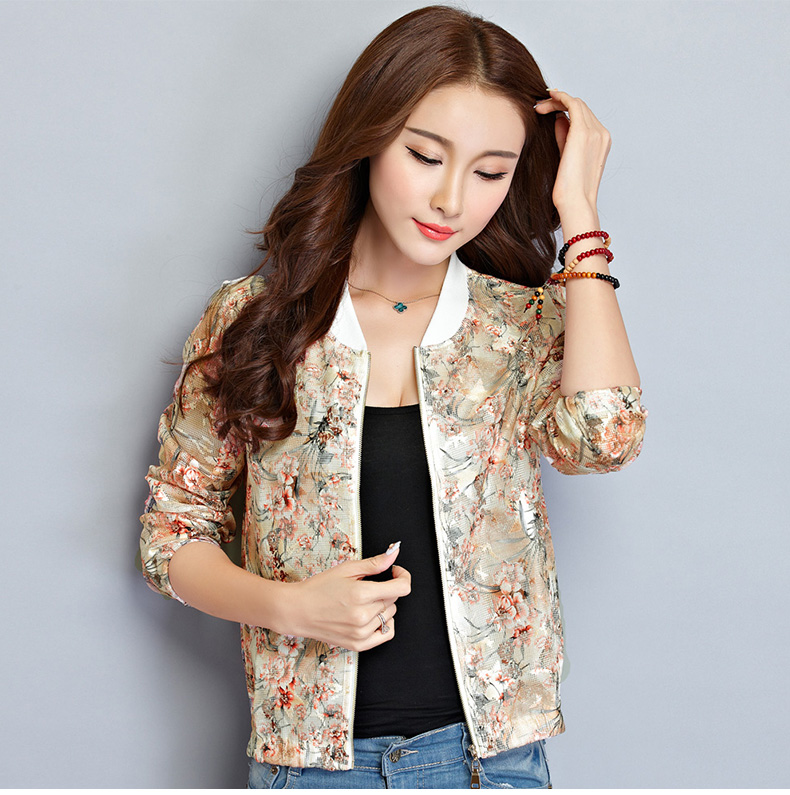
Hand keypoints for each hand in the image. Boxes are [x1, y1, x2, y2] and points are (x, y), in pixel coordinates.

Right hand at [284, 545, 410, 650]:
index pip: (401, 587)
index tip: (396, 571)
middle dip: (386, 589)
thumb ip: (374, 563)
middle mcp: (363, 616)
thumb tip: (394, 553)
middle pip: (394, 599)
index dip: (403, 576)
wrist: (298, 610)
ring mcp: (361, 633)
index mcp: (361, 594)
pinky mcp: (358, 645)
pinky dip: (385, 623)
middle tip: (368, 586)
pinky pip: (386, 634)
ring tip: (363, 602)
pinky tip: (373, 616)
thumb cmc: (318, 588)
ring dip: (383, 606)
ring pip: (391, 615)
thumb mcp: (346, 569)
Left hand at [534, 89, 610, 213]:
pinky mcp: (583, 133)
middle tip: (540, 106)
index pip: (585, 116)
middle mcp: (602, 134)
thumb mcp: (567, 158)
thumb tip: (558, 119)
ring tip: (539, 106)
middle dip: (560, 103)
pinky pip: (572, 105)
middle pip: (581, 107)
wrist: (575, 202)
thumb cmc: (570, 189)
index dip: (566, 109)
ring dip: (557, 101)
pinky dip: (560, 98)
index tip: (550, 110)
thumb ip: (565, 137)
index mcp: (601, 141)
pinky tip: (546, 100)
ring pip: (576, 104)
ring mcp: (595, 132)